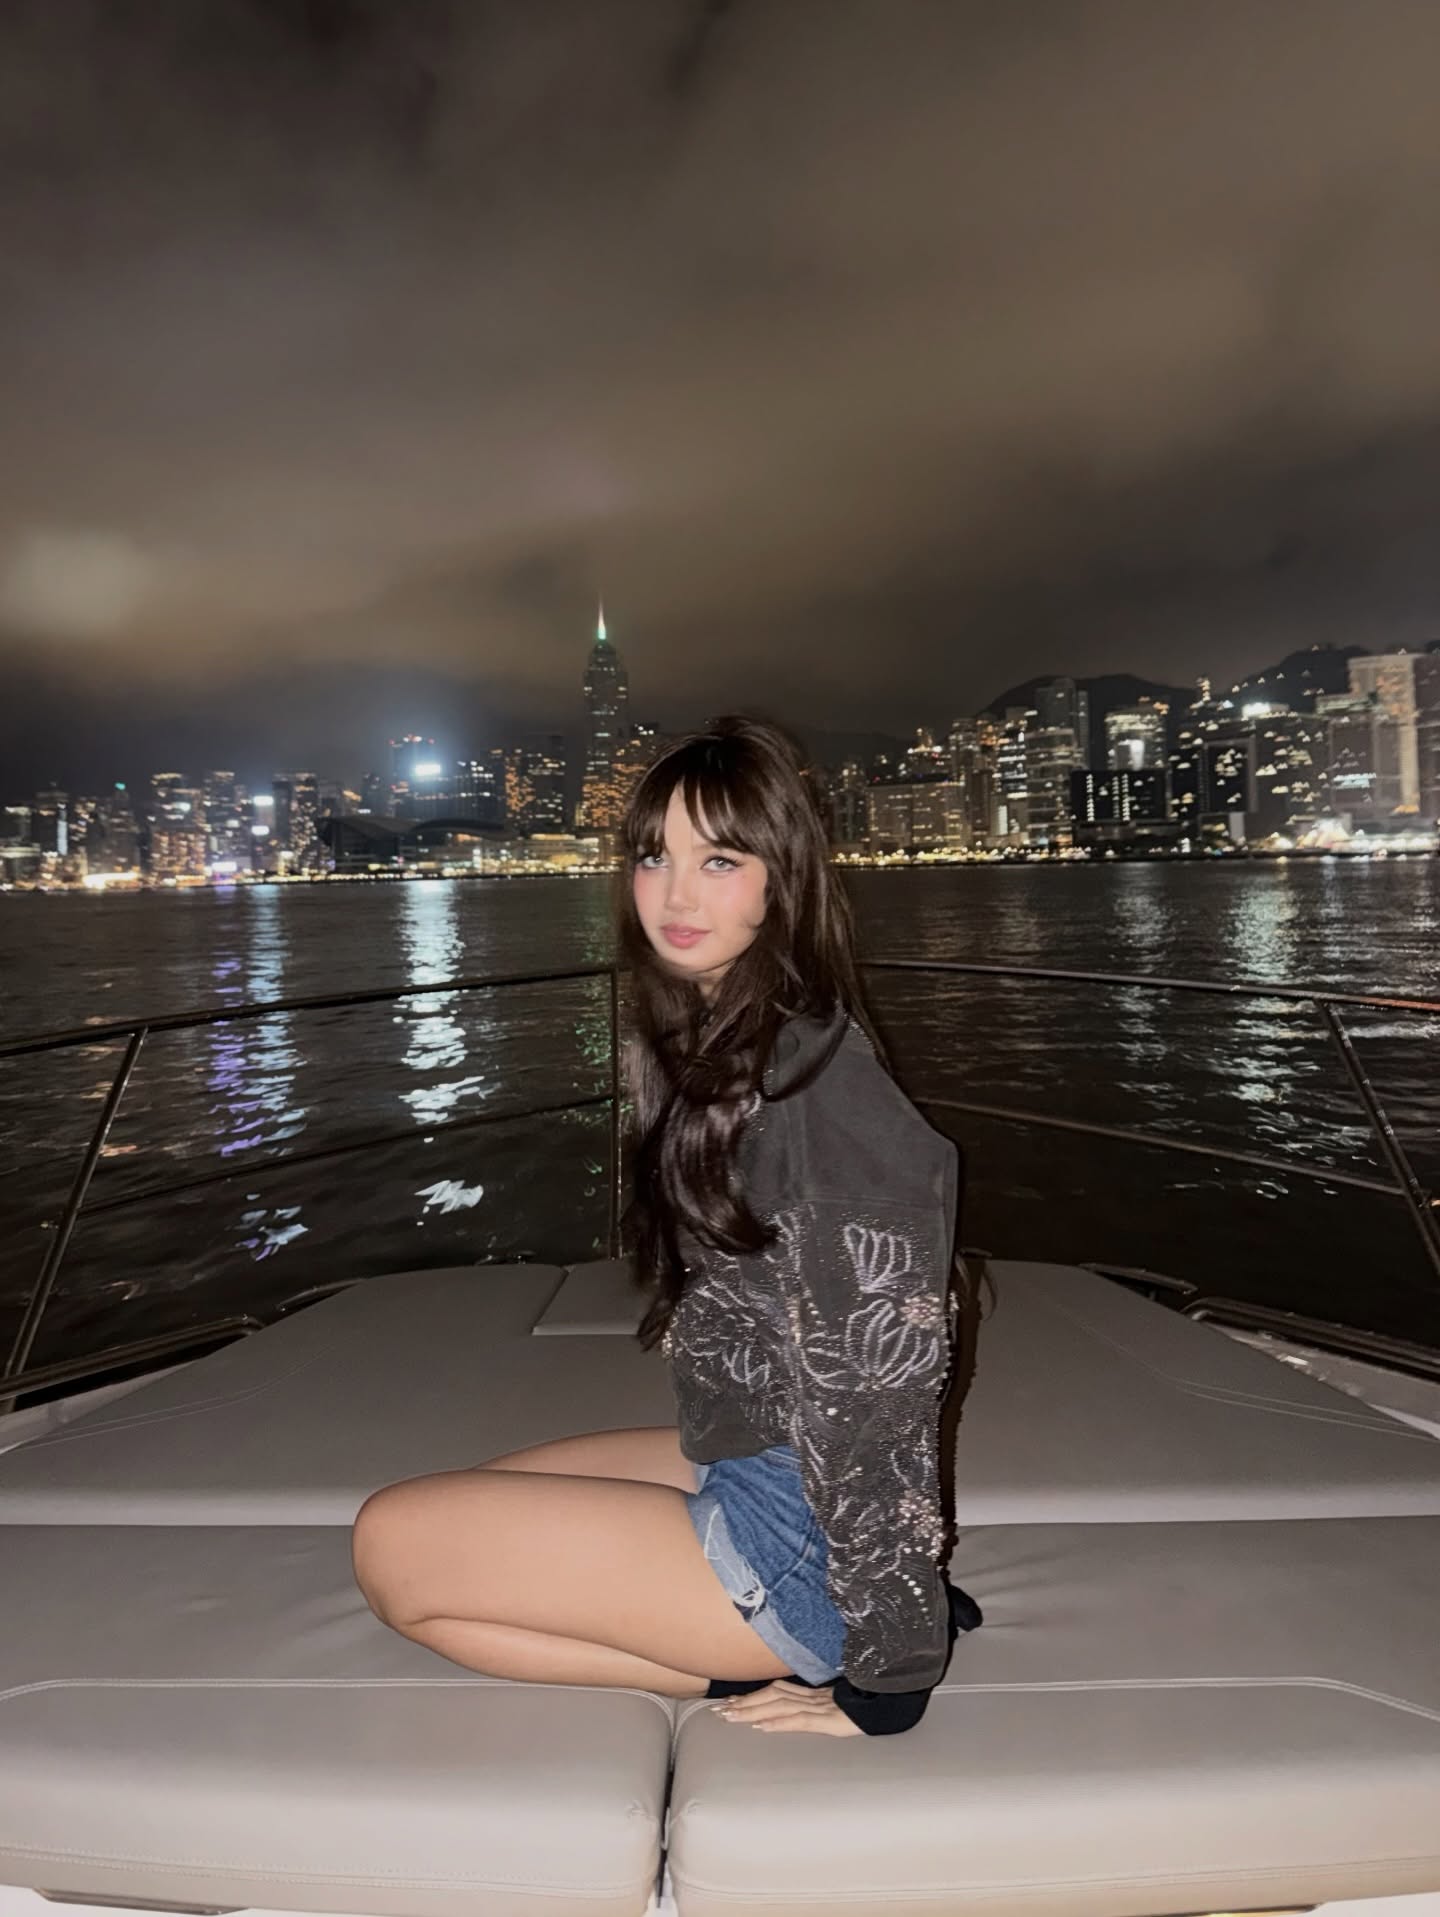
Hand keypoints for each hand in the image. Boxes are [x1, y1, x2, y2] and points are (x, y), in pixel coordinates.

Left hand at [706, 1678, 863, 1736]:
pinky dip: (780, 1721)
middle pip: (773, 1696)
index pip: (778, 1691)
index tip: (731, 1701)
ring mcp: (822, 1706)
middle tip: (720, 1711)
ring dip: (754, 1710)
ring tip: (732, 1717)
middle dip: (745, 1703)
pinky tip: (763, 1726)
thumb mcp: (840, 1709)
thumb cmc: (868, 1708)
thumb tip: (795, 1716)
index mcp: (815, 1694)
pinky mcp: (832, 1719)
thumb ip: (820, 1708)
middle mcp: (814, 1697)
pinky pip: (801, 1719)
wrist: (892, 1705)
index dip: (754, 1695)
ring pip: (780, 1704)